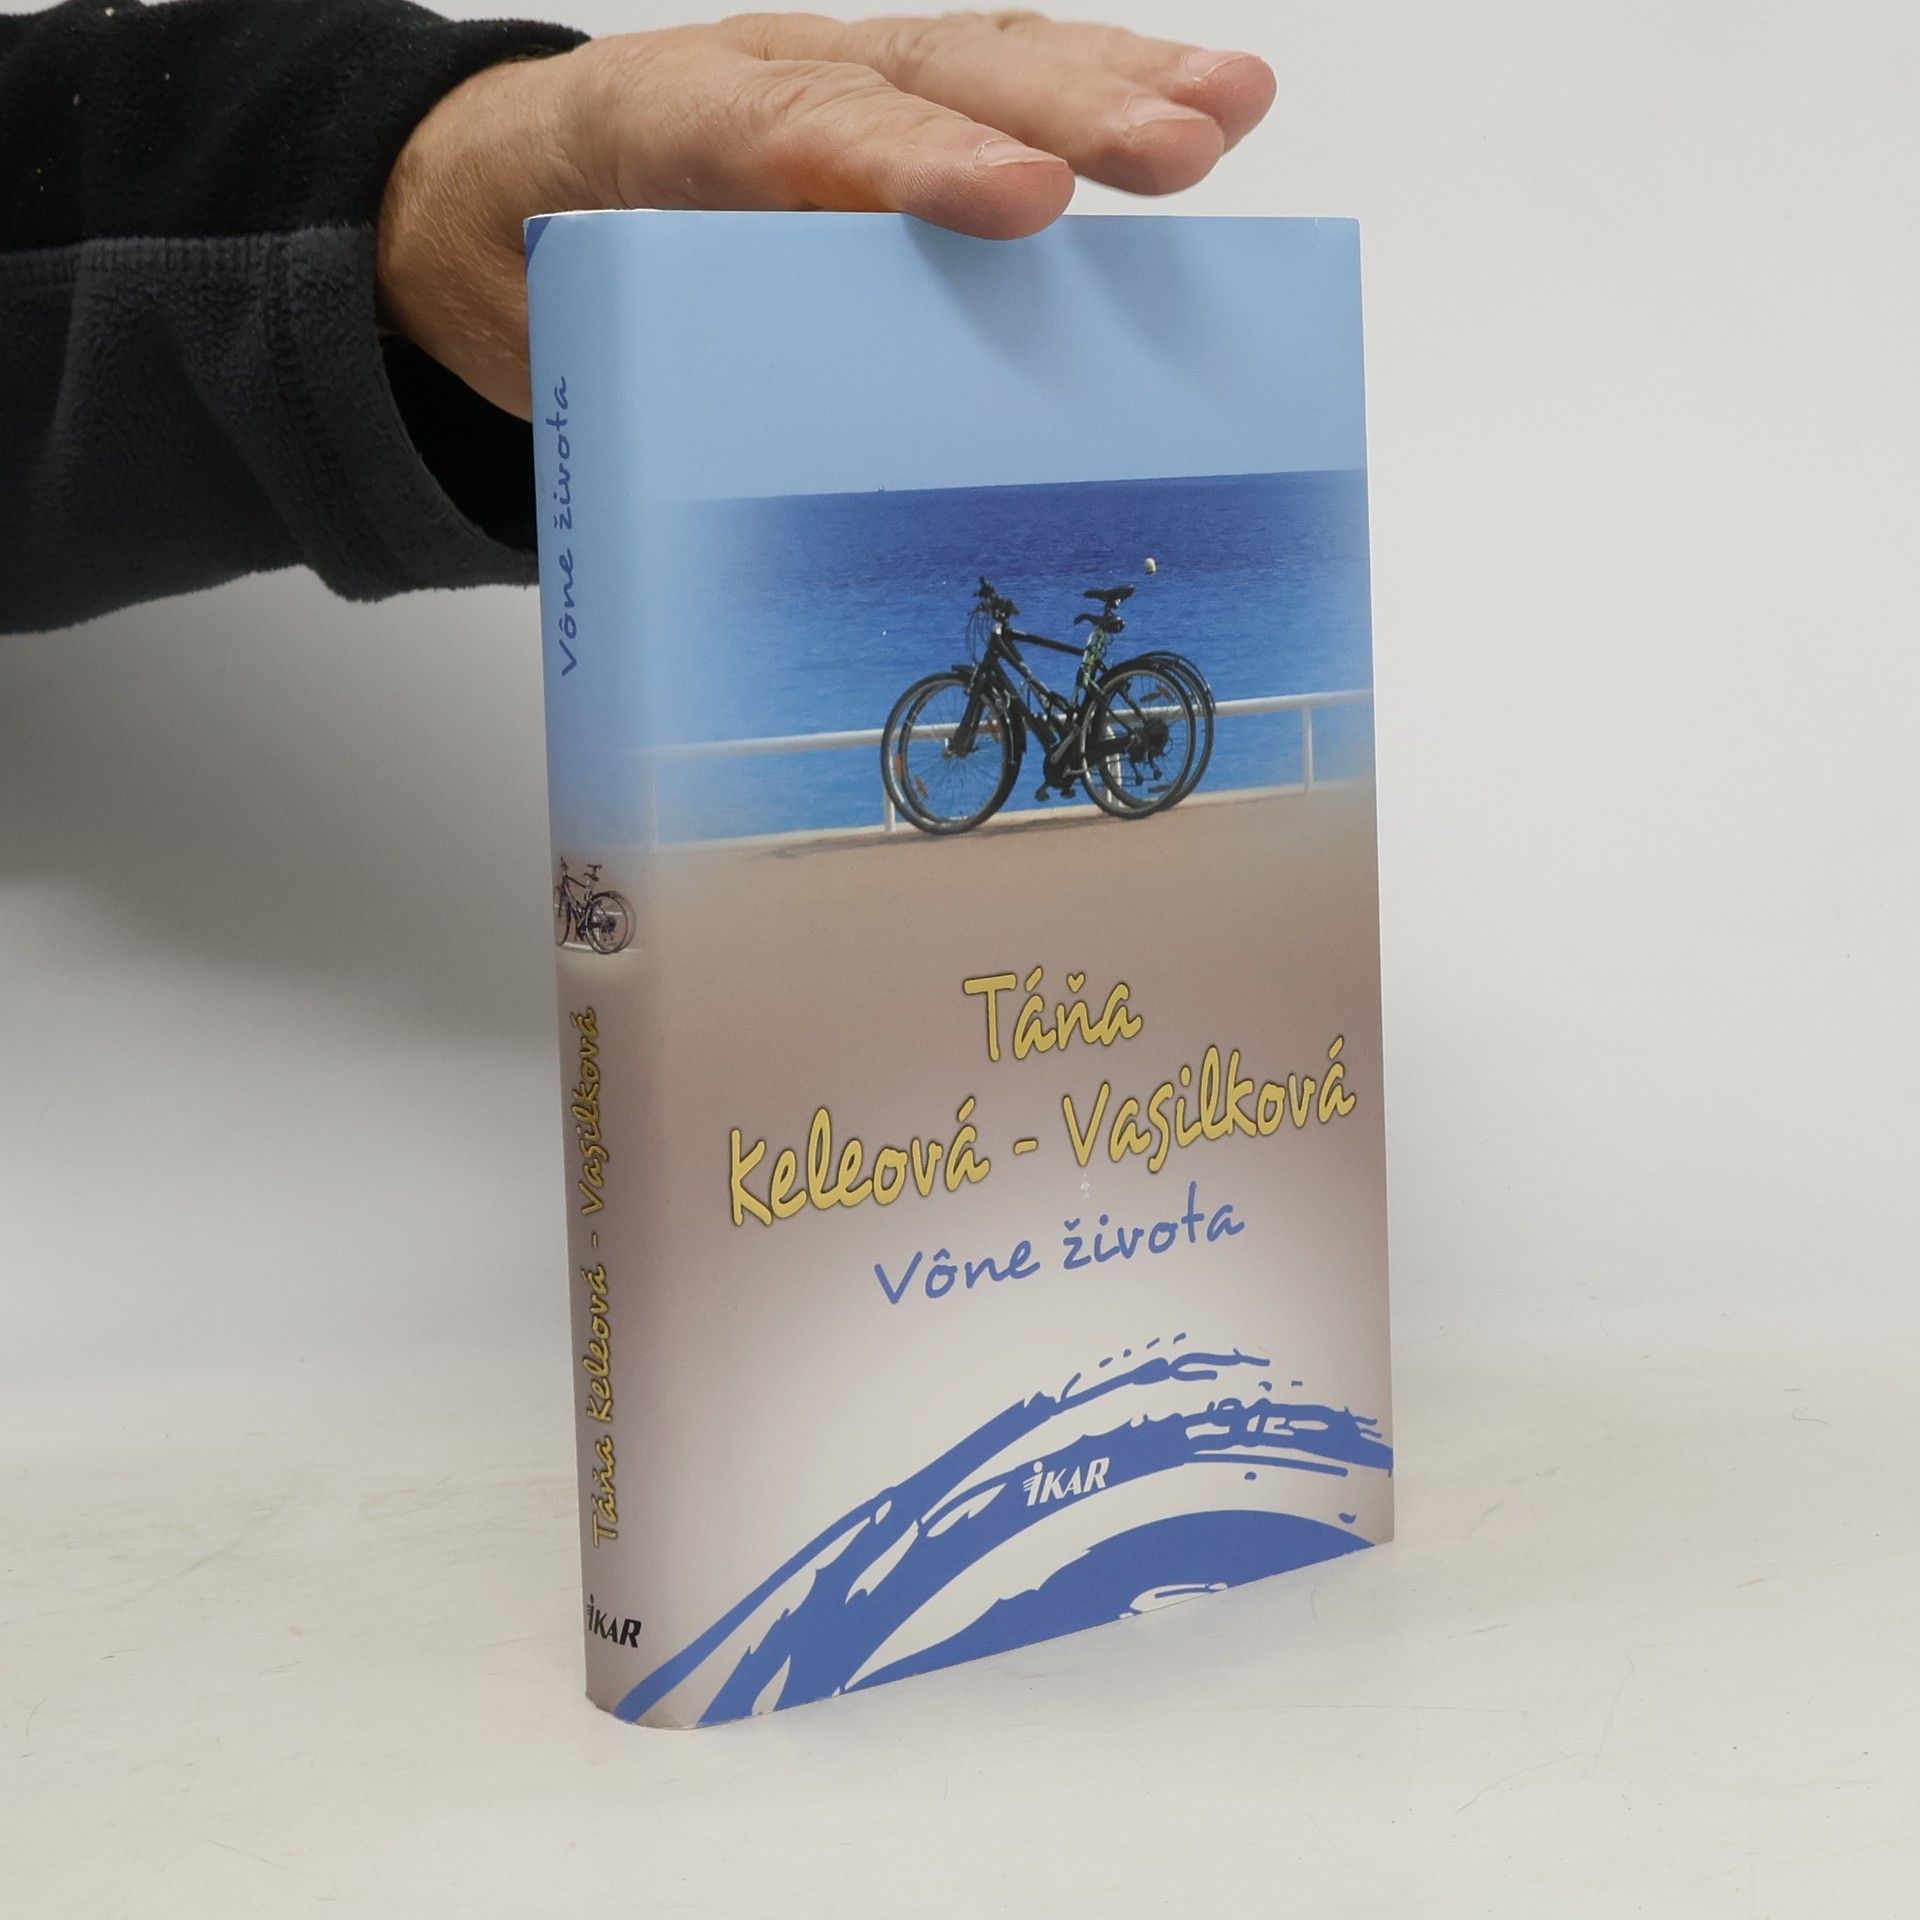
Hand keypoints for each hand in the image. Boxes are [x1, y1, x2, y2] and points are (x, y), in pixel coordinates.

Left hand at [376, 10, 1274, 416]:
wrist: (485, 203)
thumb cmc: (539, 277)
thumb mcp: (565, 348)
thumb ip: (654, 397)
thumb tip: (764, 534)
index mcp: (652, 129)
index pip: (780, 133)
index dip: (904, 164)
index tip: (1020, 205)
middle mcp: (764, 82)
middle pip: (915, 76)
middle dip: (1053, 115)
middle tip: (1171, 151)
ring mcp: (838, 84)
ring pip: (979, 63)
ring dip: (1111, 91)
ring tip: (1223, 115)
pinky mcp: (893, 108)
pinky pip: (1004, 86)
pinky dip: (1106, 92)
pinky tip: (1213, 104)